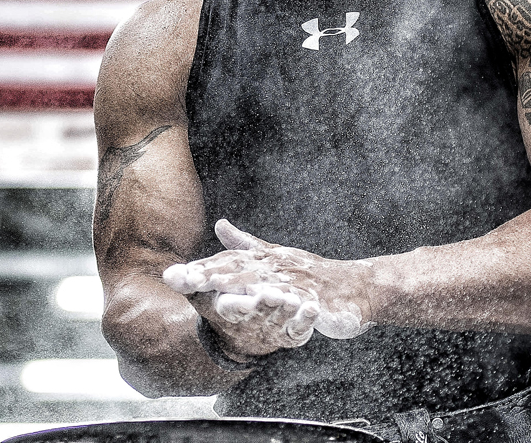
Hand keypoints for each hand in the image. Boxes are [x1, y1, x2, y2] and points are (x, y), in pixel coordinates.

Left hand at [164, 220, 376, 347]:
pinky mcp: (318, 301)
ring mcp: (298, 283)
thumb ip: (246, 243)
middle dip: (212, 275)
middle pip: (241, 271)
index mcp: (267, 260)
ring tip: (219, 291)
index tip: (172, 275)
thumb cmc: (313, 274)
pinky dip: (286, 304)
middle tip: (186, 280)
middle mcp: (279, 268)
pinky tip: (273, 305)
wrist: (358, 287)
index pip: (228, 263)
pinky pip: (300, 304)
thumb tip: (220, 224)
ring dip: (244, 286)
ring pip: (268, 285)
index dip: (201, 269)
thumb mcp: (276, 256)